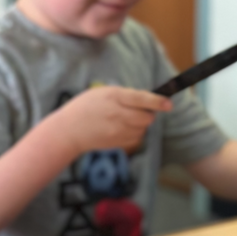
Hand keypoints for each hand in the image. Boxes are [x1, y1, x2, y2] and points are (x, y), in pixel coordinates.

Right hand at [54, 86, 171, 156]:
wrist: (67, 132)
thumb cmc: (84, 108)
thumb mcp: (102, 92)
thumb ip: (124, 95)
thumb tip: (145, 101)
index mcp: (114, 97)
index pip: (142, 99)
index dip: (157, 102)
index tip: (168, 104)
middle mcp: (118, 115)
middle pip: (147, 117)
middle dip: (148, 114)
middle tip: (138, 110)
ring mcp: (117, 131)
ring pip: (142, 129)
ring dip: (140, 124)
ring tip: (126, 120)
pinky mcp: (117, 143)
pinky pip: (136, 138)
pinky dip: (134, 133)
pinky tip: (121, 129)